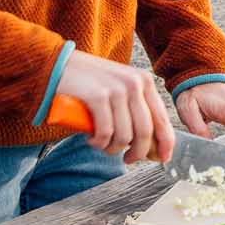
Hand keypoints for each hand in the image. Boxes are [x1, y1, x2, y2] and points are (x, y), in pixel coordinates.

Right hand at [55, 50, 174, 163]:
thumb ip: (136, 109)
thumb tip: (150, 144)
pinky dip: (98, 143)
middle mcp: (134, 84)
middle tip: (127, 159)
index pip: (162, 118)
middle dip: (137, 153)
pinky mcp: (97, 96)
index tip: (163, 158)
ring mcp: (116, 89)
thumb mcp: (121, 88)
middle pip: (145, 131)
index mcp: (144, 81)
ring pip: (124, 136)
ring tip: (102, 145)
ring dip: (112, 149)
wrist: (60, 65)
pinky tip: (92, 139)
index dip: (165, 143)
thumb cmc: (89, 81)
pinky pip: (105, 133)